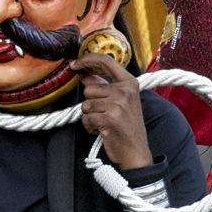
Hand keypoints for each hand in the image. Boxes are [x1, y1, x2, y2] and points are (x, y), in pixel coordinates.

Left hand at [74, 51, 152, 168]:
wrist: (136, 151)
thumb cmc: (127, 126)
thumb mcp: (121, 102)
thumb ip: (105, 87)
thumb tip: (85, 77)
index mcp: (129, 82)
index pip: (106, 61)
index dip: (87, 59)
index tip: (74, 64)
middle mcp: (125, 90)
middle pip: (89, 88)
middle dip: (91, 103)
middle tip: (104, 114)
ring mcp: (118, 103)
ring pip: (86, 104)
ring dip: (90, 116)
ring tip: (104, 123)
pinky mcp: (110, 117)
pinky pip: (86, 118)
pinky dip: (89, 126)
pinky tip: (102, 130)